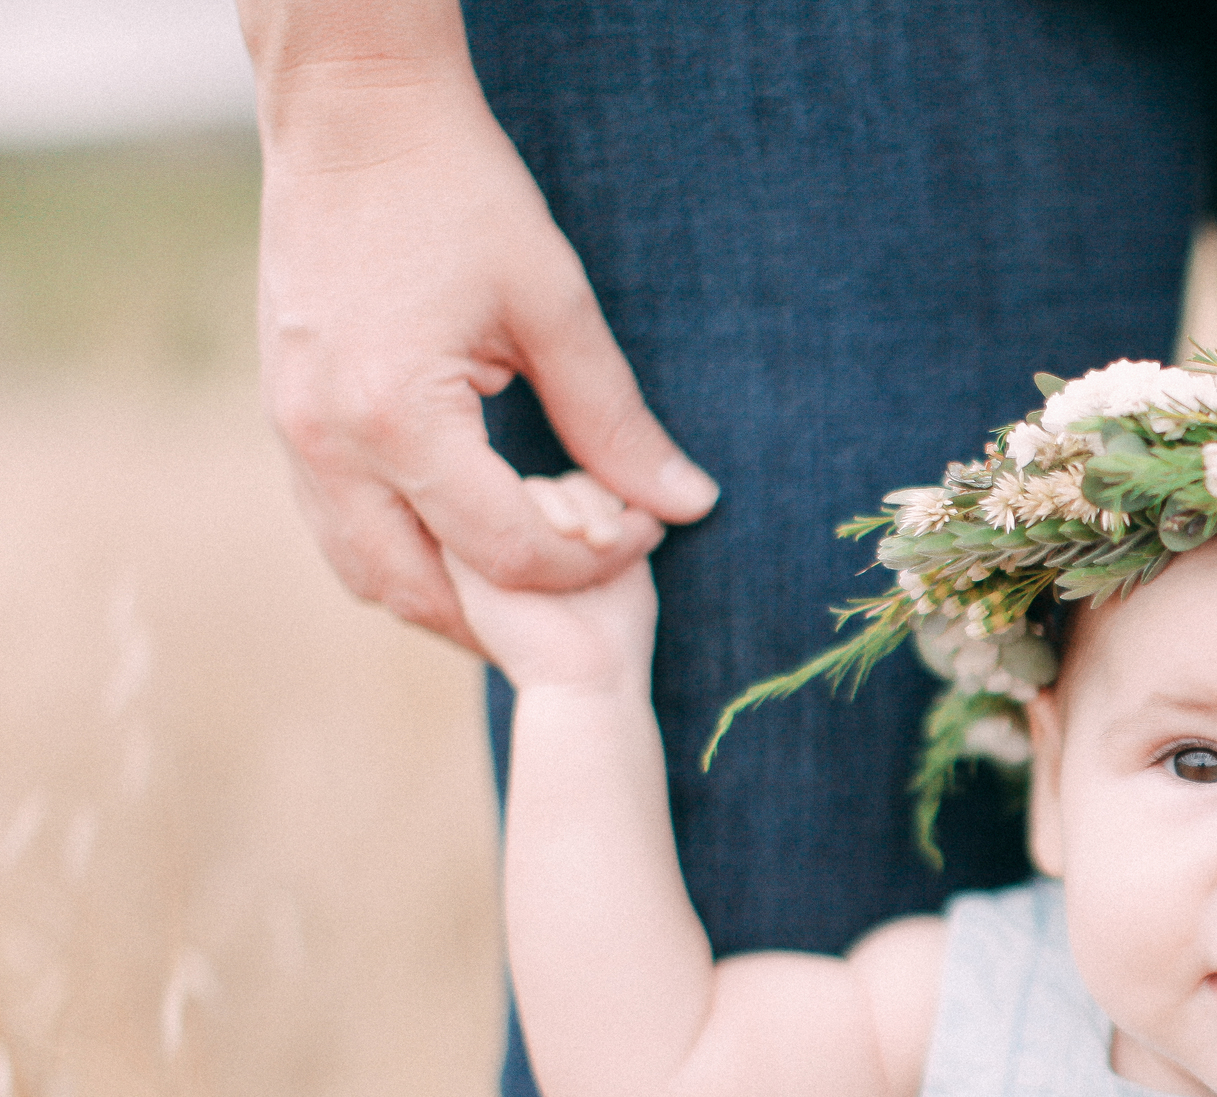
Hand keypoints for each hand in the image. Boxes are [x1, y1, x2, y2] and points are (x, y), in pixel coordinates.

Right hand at [255, 58, 714, 654]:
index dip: (590, 563)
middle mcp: (328, 444)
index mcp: (396, 418)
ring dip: (454, 597)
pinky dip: (407, 554)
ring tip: (537, 577)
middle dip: (515, 614)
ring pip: (369, 576)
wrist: (354, 120)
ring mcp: (293, 436)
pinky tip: (474, 537)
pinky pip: (340, 529)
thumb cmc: (460, 197)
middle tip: (591, 586)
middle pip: (424, 593)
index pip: (506, 553)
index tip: (644, 528)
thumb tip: (688, 505)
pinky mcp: (287, 420)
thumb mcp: (555, 308)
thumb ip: (617, 422)